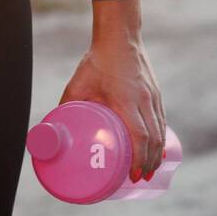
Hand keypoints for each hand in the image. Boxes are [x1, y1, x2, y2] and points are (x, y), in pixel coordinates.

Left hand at [59, 38, 165, 181]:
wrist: (120, 36)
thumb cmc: (98, 59)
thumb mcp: (78, 83)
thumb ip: (68, 104)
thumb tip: (54, 126)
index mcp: (126, 99)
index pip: (139, 136)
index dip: (138, 158)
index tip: (134, 175)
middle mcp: (144, 100)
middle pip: (153, 139)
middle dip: (149, 163)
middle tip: (140, 179)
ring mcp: (153, 96)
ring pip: (160, 131)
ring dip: (157, 153)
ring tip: (149, 170)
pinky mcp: (156, 93)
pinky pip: (162, 120)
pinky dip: (161, 138)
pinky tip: (157, 148)